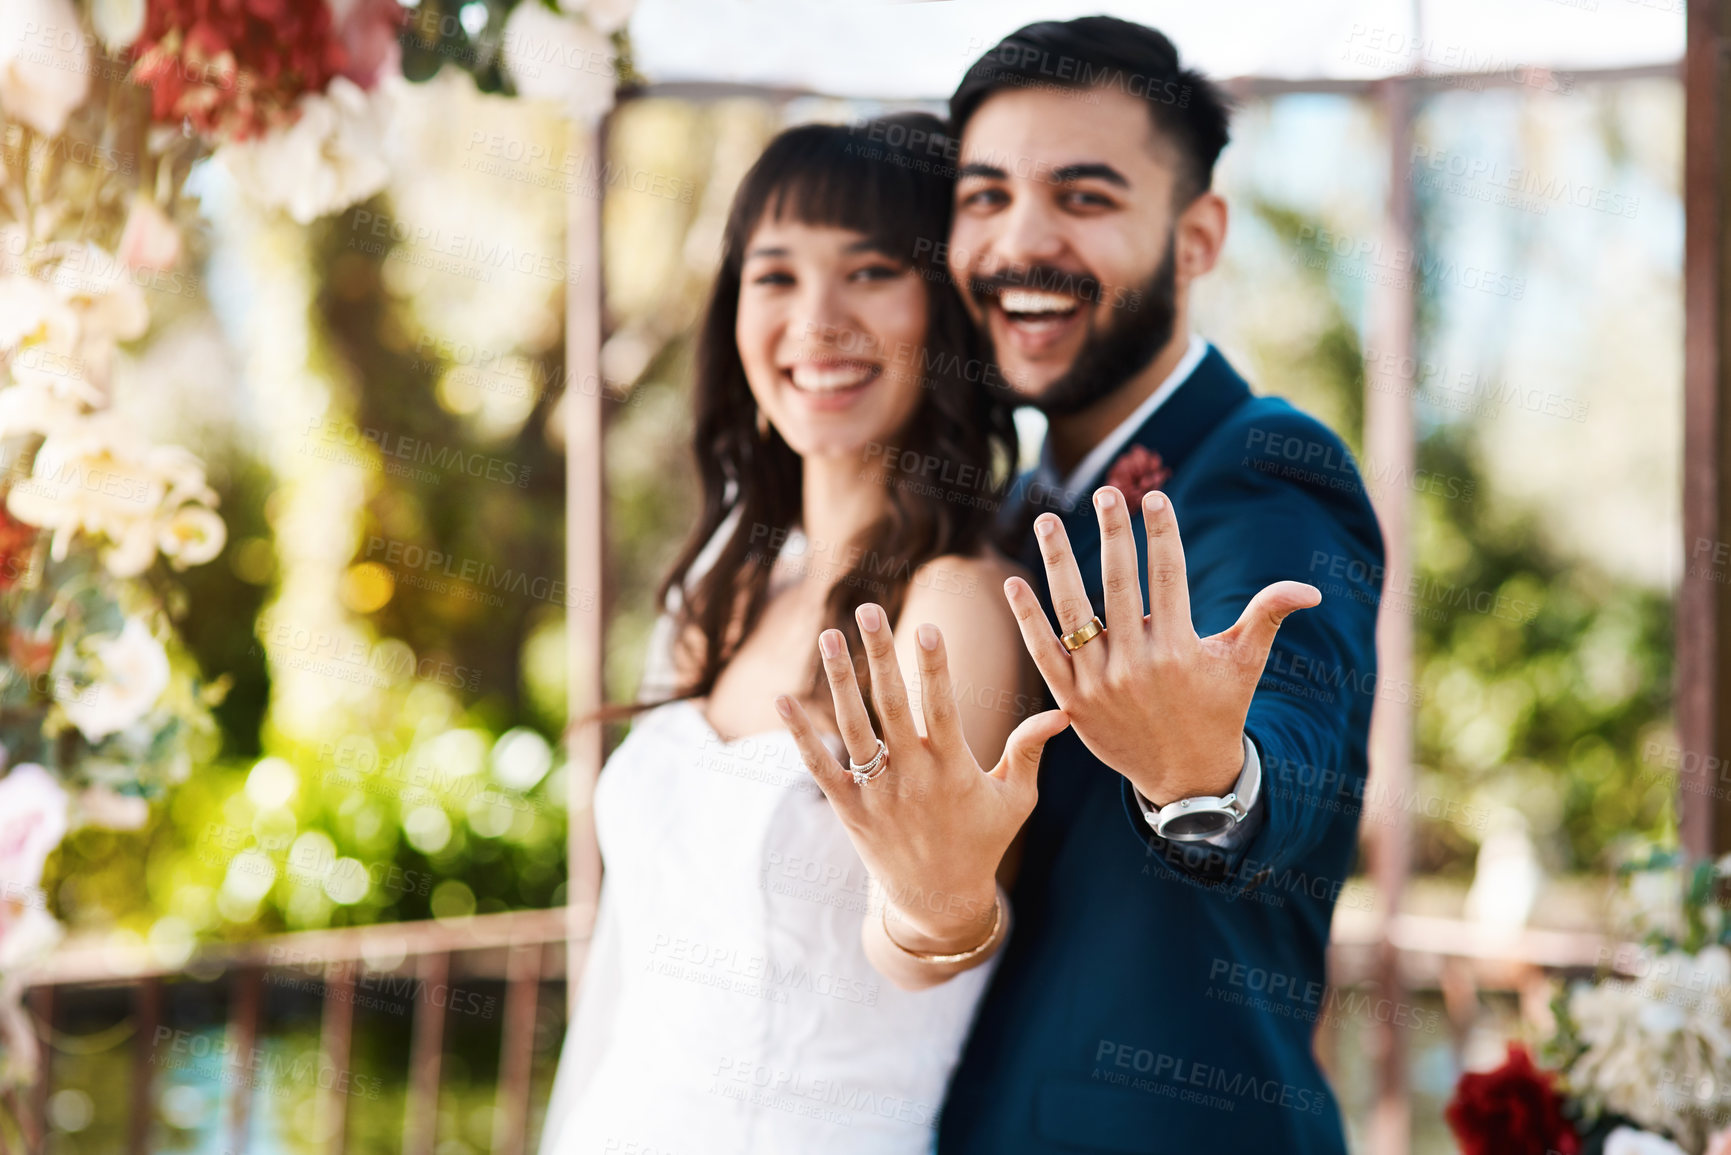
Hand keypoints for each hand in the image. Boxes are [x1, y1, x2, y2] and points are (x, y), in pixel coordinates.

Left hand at [776, 603, 1068, 949]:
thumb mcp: (1017, 799)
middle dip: (880, 655)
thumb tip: (1061, 712)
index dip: (935, 667)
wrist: (939, 903)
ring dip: (838, 680)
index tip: (928, 625)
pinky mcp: (849, 809)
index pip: (942, 708)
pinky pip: (820, 767)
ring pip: (853, 728)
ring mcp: (877, 793)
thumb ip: (1030, 751)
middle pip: (892, 705)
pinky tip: (782, 699)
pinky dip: (800, 735)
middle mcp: (912, 777)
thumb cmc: (984, 842)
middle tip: (869, 609)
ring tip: (828, 634)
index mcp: (954, 769)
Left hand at [1003, 486, 1319, 806]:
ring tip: (1048, 520)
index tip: (1153, 500)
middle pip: (1119, 586)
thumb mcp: (1244, 664)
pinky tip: (1014, 583)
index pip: (1168, 578)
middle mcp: (1137, 665)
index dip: (1161, 535)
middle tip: (1105, 494)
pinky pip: (1044, 653)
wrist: (1185, 777)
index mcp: (1180, 650)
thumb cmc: (1218, 710)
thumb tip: (1311, 589)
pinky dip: (1027, 619)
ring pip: (1073, 614)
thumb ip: (1267, 617)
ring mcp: (1099, 684)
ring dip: (1059, 563)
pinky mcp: (1072, 701)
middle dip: (1113, 535)